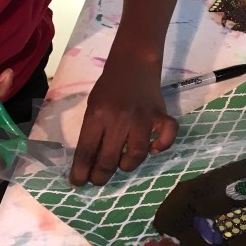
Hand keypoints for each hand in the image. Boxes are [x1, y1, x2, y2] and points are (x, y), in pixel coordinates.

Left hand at [70, 61, 176, 185]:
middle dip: (100, 176)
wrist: (133, 63)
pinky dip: (161, 147)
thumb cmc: (109, 87)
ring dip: (127, 165)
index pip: (86, 150)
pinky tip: (153, 149)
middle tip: (98, 180)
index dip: (80, 171)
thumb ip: (92, 132)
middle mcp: (119, 118)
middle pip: (108, 159)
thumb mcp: (93, 106)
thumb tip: (90, 162)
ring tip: (122, 163)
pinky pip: (167, 137)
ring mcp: (142, 118)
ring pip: (136, 155)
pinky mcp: (161, 115)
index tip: (78, 182)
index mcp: (98, 114)